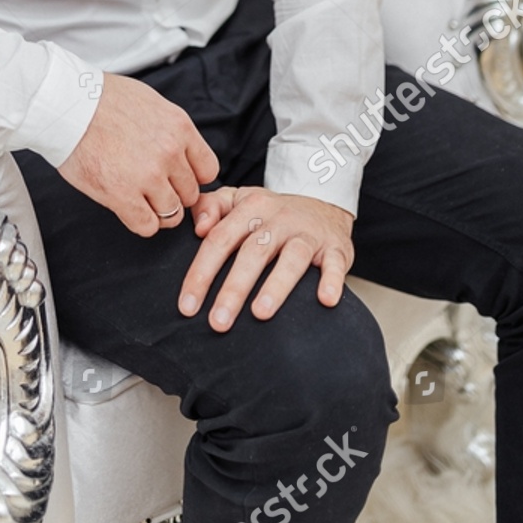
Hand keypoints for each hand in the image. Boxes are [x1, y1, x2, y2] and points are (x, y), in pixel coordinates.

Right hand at [59, 71, 218, 236]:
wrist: (67, 104)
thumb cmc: (101, 99)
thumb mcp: (151, 103)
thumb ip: (171, 130)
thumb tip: (180, 150)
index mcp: (179, 127)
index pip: (208, 170)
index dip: (191, 177)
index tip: (177, 178)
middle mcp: (169, 153)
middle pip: (190, 194)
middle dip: (173, 194)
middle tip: (152, 188)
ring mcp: (147, 176)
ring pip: (172, 214)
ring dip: (157, 210)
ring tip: (139, 199)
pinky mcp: (122, 195)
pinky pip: (147, 226)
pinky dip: (141, 222)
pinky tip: (128, 207)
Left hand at [178, 186, 353, 329]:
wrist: (322, 203)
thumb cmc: (271, 213)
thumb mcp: (238, 200)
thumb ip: (210, 207)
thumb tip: (198, 227)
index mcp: (251, 208)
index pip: (220, 240)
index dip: (201, 273)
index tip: (187, 307)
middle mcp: (280, 218)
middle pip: (253, 252)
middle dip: (233, 289)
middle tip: (218, 322)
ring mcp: (308, 233)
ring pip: (292, 258)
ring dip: (276, 286)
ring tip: (261, 314)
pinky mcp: (336, 247)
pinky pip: (335, 263)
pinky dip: (332, 280)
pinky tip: (325, 300)